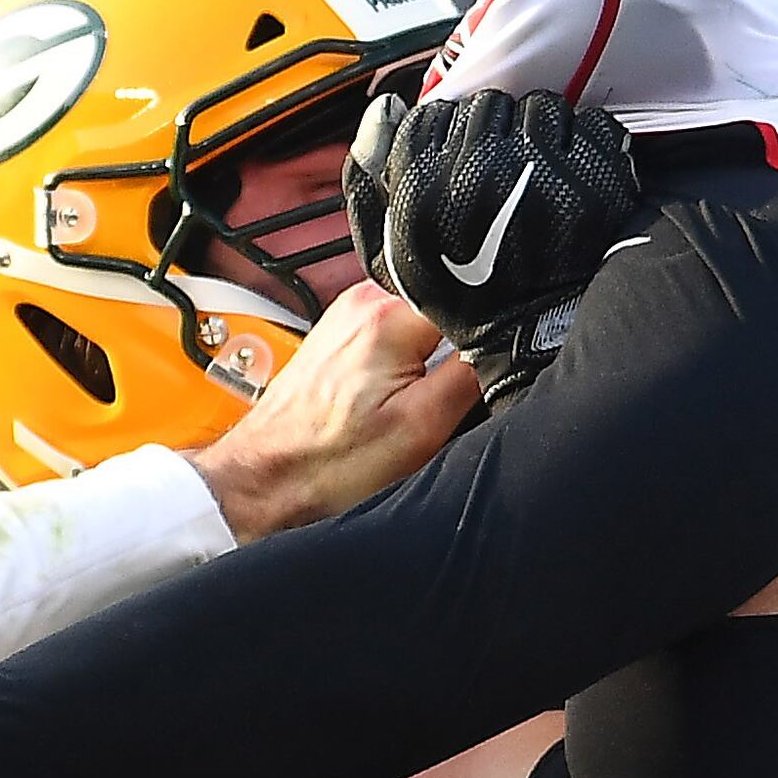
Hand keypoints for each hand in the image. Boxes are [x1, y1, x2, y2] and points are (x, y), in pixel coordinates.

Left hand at [185, 281, 480, 538]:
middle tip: (441, 395)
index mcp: (388, 313)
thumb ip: (474, 374)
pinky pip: (397, 334)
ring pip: (425, 319)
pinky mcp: (342, 334)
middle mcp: (365, 299)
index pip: (474, 295)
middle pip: (450, 303)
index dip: (493, 333)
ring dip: (433, 356)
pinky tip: (393, 396)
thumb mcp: (422, 428)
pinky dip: (408, 362)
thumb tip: (514, 340)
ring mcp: (349, 313)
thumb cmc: (325, 466)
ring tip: (411, 399)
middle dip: (463, 345)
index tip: (485, 371)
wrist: (263, 482)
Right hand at [346, 85, 640, 338]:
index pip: (436, 114)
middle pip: (488, 106)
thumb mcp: (389, 253)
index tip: (462, 162)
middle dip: (495, 132)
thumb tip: (386, 111)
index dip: (449, 136)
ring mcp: (541, 168)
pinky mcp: (592, 174)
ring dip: (540, 132)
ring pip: (540, 107)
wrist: (527, 334)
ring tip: (537, 174)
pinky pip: (591, 125)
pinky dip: (586, 142)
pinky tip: (572, 175)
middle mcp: (480, 169)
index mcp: (425, 184)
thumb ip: (369, 184)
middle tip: (501, 172)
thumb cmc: (462, 297)